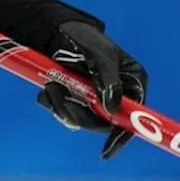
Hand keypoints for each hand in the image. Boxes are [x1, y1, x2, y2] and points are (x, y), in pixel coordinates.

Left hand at [35, 19, 147, 158]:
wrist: (54, 30)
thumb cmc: (83, 38)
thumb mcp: (100, 55)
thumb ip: (109, 81)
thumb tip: (111, 109)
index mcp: (131, 83)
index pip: (133, 117)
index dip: (121, 135)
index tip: (106, 150)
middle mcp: (115, 93)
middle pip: (101, 122)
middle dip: (76, 112)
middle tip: (54, 92)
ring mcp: (93, 97)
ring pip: (79, 118)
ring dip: (61, 105)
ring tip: (49, 84)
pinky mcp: (73, 97)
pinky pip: (63, 111)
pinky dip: (52, 102)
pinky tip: (47, 88)